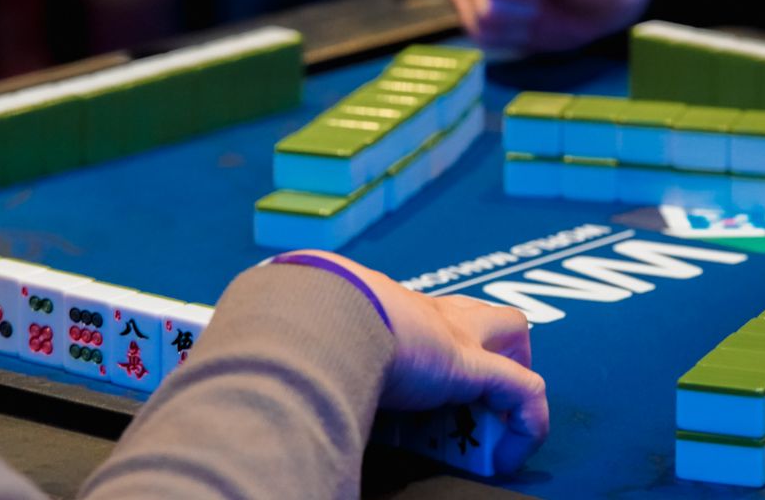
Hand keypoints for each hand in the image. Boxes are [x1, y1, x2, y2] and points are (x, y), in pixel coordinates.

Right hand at [288, 250, 548, 474]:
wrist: (317, 310)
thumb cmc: (302, 321)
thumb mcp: (303, 337)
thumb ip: (294, 351)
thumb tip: (238, 373)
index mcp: (390, 308)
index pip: (429, 318)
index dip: (439, 345)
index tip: (419, 382)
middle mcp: (428, 316)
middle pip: (483, 313)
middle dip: (491, 348)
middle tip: (471, 397)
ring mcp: (454, 335)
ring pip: (513, 332)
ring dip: (513, 374)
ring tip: (492, 420)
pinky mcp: (470, 363)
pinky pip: (525, 392)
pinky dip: (526, 425)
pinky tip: (505, 455)